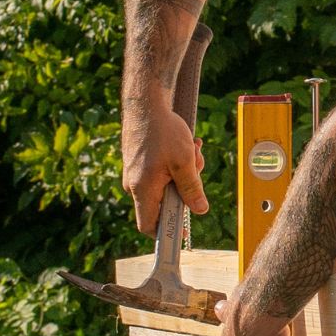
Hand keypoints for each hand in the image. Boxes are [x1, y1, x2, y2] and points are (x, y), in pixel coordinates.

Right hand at [121, 94, 206, 233]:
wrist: (145, 103)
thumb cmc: (163, 131)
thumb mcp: (184, 161)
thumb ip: (192, 189)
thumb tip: (200, 210)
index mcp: (142, 189)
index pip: (148, 225)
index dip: (166, 232)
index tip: (184, 231)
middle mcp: (135, 185)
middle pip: (164, 202)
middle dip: (186, 189)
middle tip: (197, 168)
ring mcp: (137, 173)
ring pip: (167, 184)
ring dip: (186, 171)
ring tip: (193, 149)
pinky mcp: (141, 163)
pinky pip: (162, 172)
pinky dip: (178, 162)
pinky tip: (188, 145)